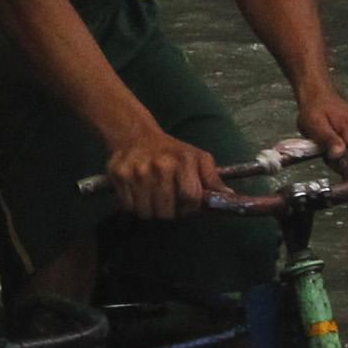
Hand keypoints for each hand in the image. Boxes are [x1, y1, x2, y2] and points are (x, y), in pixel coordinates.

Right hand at [105, 127, 227, 222]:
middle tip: (168, 201)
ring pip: (146, 212)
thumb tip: (228, 195)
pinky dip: (134, 205)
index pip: (191, 199)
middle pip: (167, 211)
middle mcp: (160, 166)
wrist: (135, 135)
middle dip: (169, 211)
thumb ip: (213, 177)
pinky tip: (139, 193)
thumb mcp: (197, 158)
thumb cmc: (171, 151)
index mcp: (183, 161)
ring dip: (151, 210)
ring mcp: (137, 171)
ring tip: (153, 198)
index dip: (190, 208)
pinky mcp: (119, 175)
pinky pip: (128, 206)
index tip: (186, 205)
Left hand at [297, 90, 347, 173]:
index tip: (330, 156)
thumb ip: (328, 139)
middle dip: (345, 162)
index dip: (344, 165)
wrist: (322, 99)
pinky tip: (344, 142)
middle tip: (329, 148)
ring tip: (335, 143)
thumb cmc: (316, 111)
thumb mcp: (314, 124)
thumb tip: (338, 154)